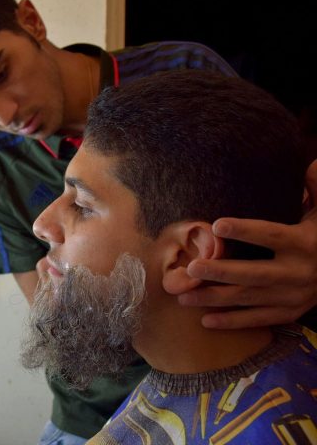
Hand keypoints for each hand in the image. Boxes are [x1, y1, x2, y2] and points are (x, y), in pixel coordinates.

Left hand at [180, 159, 316, 328]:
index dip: (246, 230)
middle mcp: (300, 272)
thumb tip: (311, 164)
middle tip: (190, 268)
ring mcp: (295, 296)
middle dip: (221, 272)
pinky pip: (259, 320)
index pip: (272, 235)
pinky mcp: (290, 312)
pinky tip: (205, 320)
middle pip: (254, 273)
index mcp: (305, 243)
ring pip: (250, 299)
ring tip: (183, 296)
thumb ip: (316, 188)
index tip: (217, 225)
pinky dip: (232, 322)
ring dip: (215, 299)